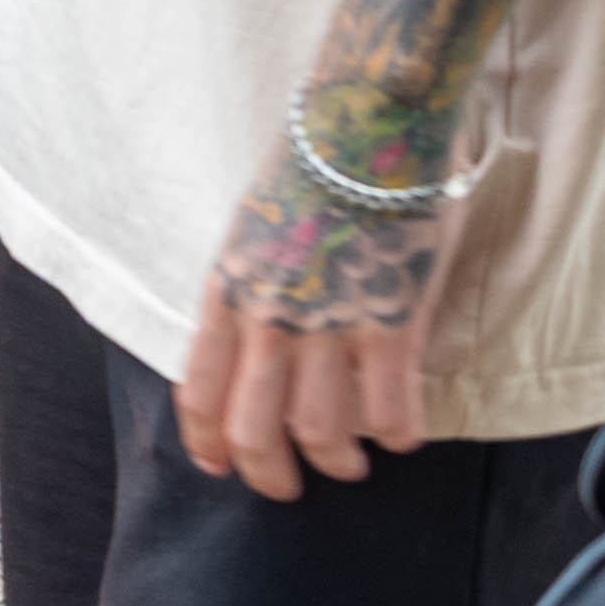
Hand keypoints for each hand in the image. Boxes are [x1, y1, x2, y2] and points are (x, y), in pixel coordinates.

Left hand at [176, 138, 448, 498]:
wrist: (369, 118)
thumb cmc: (316, 162)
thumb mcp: (254, 223)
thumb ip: (252, 283)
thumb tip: (255, 338)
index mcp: (227, 287)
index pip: (198, 387)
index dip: (207, 440)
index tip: (218, 467)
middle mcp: (268, 315)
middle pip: (253, 428)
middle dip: (269, 473)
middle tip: (289, 487)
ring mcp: (329, 324)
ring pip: (322, 432)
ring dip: (339, 461)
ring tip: (353, 465)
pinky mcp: (392, 324)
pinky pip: (391, 410)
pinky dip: (399, 435)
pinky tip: (405, 436)